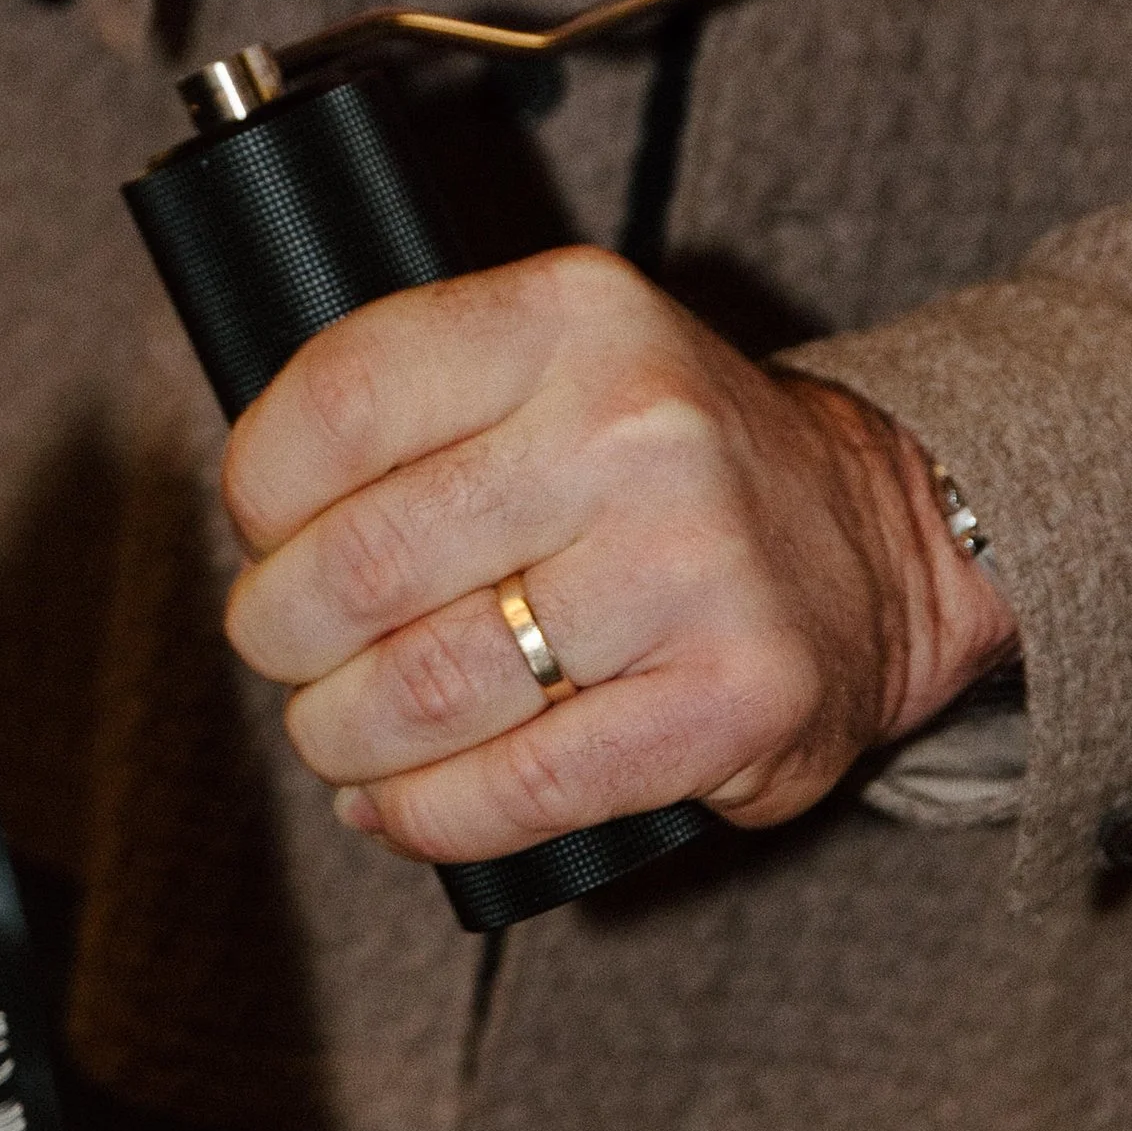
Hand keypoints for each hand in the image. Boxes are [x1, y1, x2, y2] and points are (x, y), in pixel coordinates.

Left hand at [220, 251, 1019, 865]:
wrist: (878, 536)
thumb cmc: (660, 467)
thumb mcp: (553, 363)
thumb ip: (418, 404)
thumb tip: (254, 533)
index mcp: (567, 316)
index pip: (332, 404)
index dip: (257, 496)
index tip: (264, 536)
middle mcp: (634, 426)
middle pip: (358, 564)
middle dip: (282, 634)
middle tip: (290, 652)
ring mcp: (692, 565)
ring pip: (424, 688)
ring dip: (342, 735)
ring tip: (342, 733)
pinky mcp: (735, 697)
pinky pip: (520, 787)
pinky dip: (428, 815)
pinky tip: (402, 804)